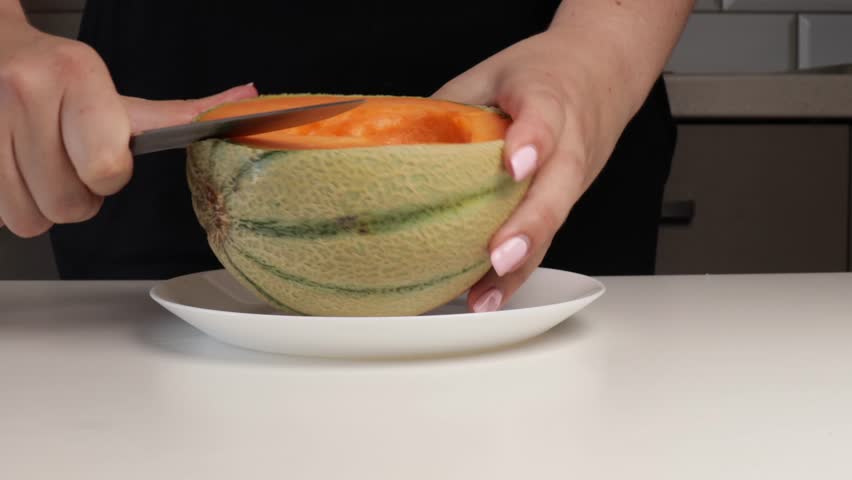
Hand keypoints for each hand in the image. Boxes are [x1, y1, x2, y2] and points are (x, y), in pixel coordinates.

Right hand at [0, 15, 256, 236]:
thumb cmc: (62, 78)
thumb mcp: (121, 95)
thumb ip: (181, 113)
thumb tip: (248, 100)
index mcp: (79, 78)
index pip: (108, 168)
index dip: (110, 178)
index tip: (105, 160)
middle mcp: (28, 93)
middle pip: (70, 204)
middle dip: (80, 196)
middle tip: (74, 165)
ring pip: (33, 218)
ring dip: (46, 205)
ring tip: (44, 165)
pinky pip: (4, 218)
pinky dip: (17, 205)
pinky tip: (19, 169)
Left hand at [432, 28, 639, 312]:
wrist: (604, 68)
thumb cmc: (546, 71)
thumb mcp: (493, 71)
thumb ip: (453, 105)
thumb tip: (397, 141)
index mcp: (549, 97)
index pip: (544, 117)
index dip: (531, 141)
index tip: (514, 163)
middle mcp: (570, 142)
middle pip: (556, 188)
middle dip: (529, 226)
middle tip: (498, 256)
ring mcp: (575, 176)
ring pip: (554, 225)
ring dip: (521, 266)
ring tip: (486, 298)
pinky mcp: (570, 200)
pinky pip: (548, 238)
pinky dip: (520, 270)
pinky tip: (490, 294)